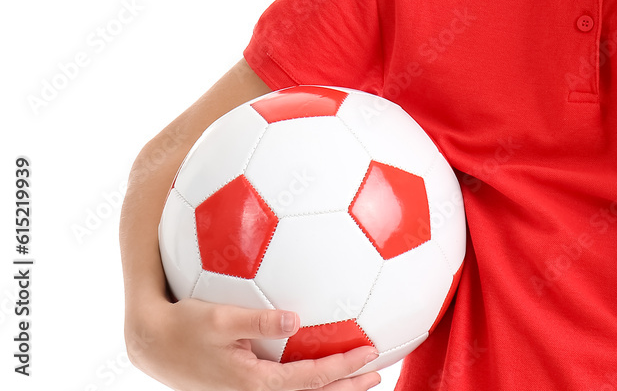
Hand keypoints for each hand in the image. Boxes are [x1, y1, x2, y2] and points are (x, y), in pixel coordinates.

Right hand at [125, 296, 381, 390]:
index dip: (342, 367)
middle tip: (378, 374)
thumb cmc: (185, 326)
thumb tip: (295, 317)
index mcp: (253, 383)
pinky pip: (285, 386)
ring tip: (360, 376)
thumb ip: (258, 320)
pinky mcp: (243, 386)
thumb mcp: (219, 318)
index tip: (370, 353)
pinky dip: (309, 379)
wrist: (153, 344)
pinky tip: (320, 363)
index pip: (310, 379)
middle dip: (346, 387)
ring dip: (331, 386)